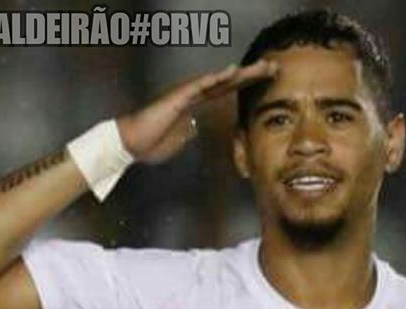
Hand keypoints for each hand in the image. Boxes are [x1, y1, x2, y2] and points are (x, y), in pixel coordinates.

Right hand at [116, 59, 277, 163]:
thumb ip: (189, 130)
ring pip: (217, 80)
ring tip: (259, 67)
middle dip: (251, 74)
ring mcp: (185, 96)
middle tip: (273, 66)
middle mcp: (194, 96)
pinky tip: (229, 72)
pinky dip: (213, 79)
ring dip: (238, 73)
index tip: (268, 80)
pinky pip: (198, 87)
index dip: (247, 85)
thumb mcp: (179, 138)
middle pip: (227, 82)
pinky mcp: (176, 100)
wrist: (131, 144)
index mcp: (197, 106)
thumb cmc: (152, 142)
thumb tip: (196, 127)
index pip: (227, 92)